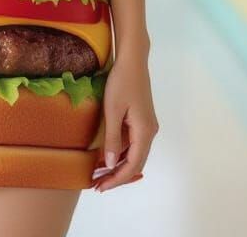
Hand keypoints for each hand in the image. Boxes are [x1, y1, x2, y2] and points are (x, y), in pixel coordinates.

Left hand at [91, 53, 157, 192]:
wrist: (132, 60)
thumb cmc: (121, 82)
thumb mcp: (113, 111)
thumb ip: (112, 138)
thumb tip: (109, 164)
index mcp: (144, 132)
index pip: (132, 166)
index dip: (116, 179)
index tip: (100, 187)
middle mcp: (149, 132)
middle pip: (135, 163)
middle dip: (117, 176)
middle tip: (97, 184)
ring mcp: (146, 126)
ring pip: (133, 153)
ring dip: (117, 164)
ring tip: (98, 173)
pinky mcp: (141, 120)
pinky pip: (132, 143)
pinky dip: (119, 152)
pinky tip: (106, 155)